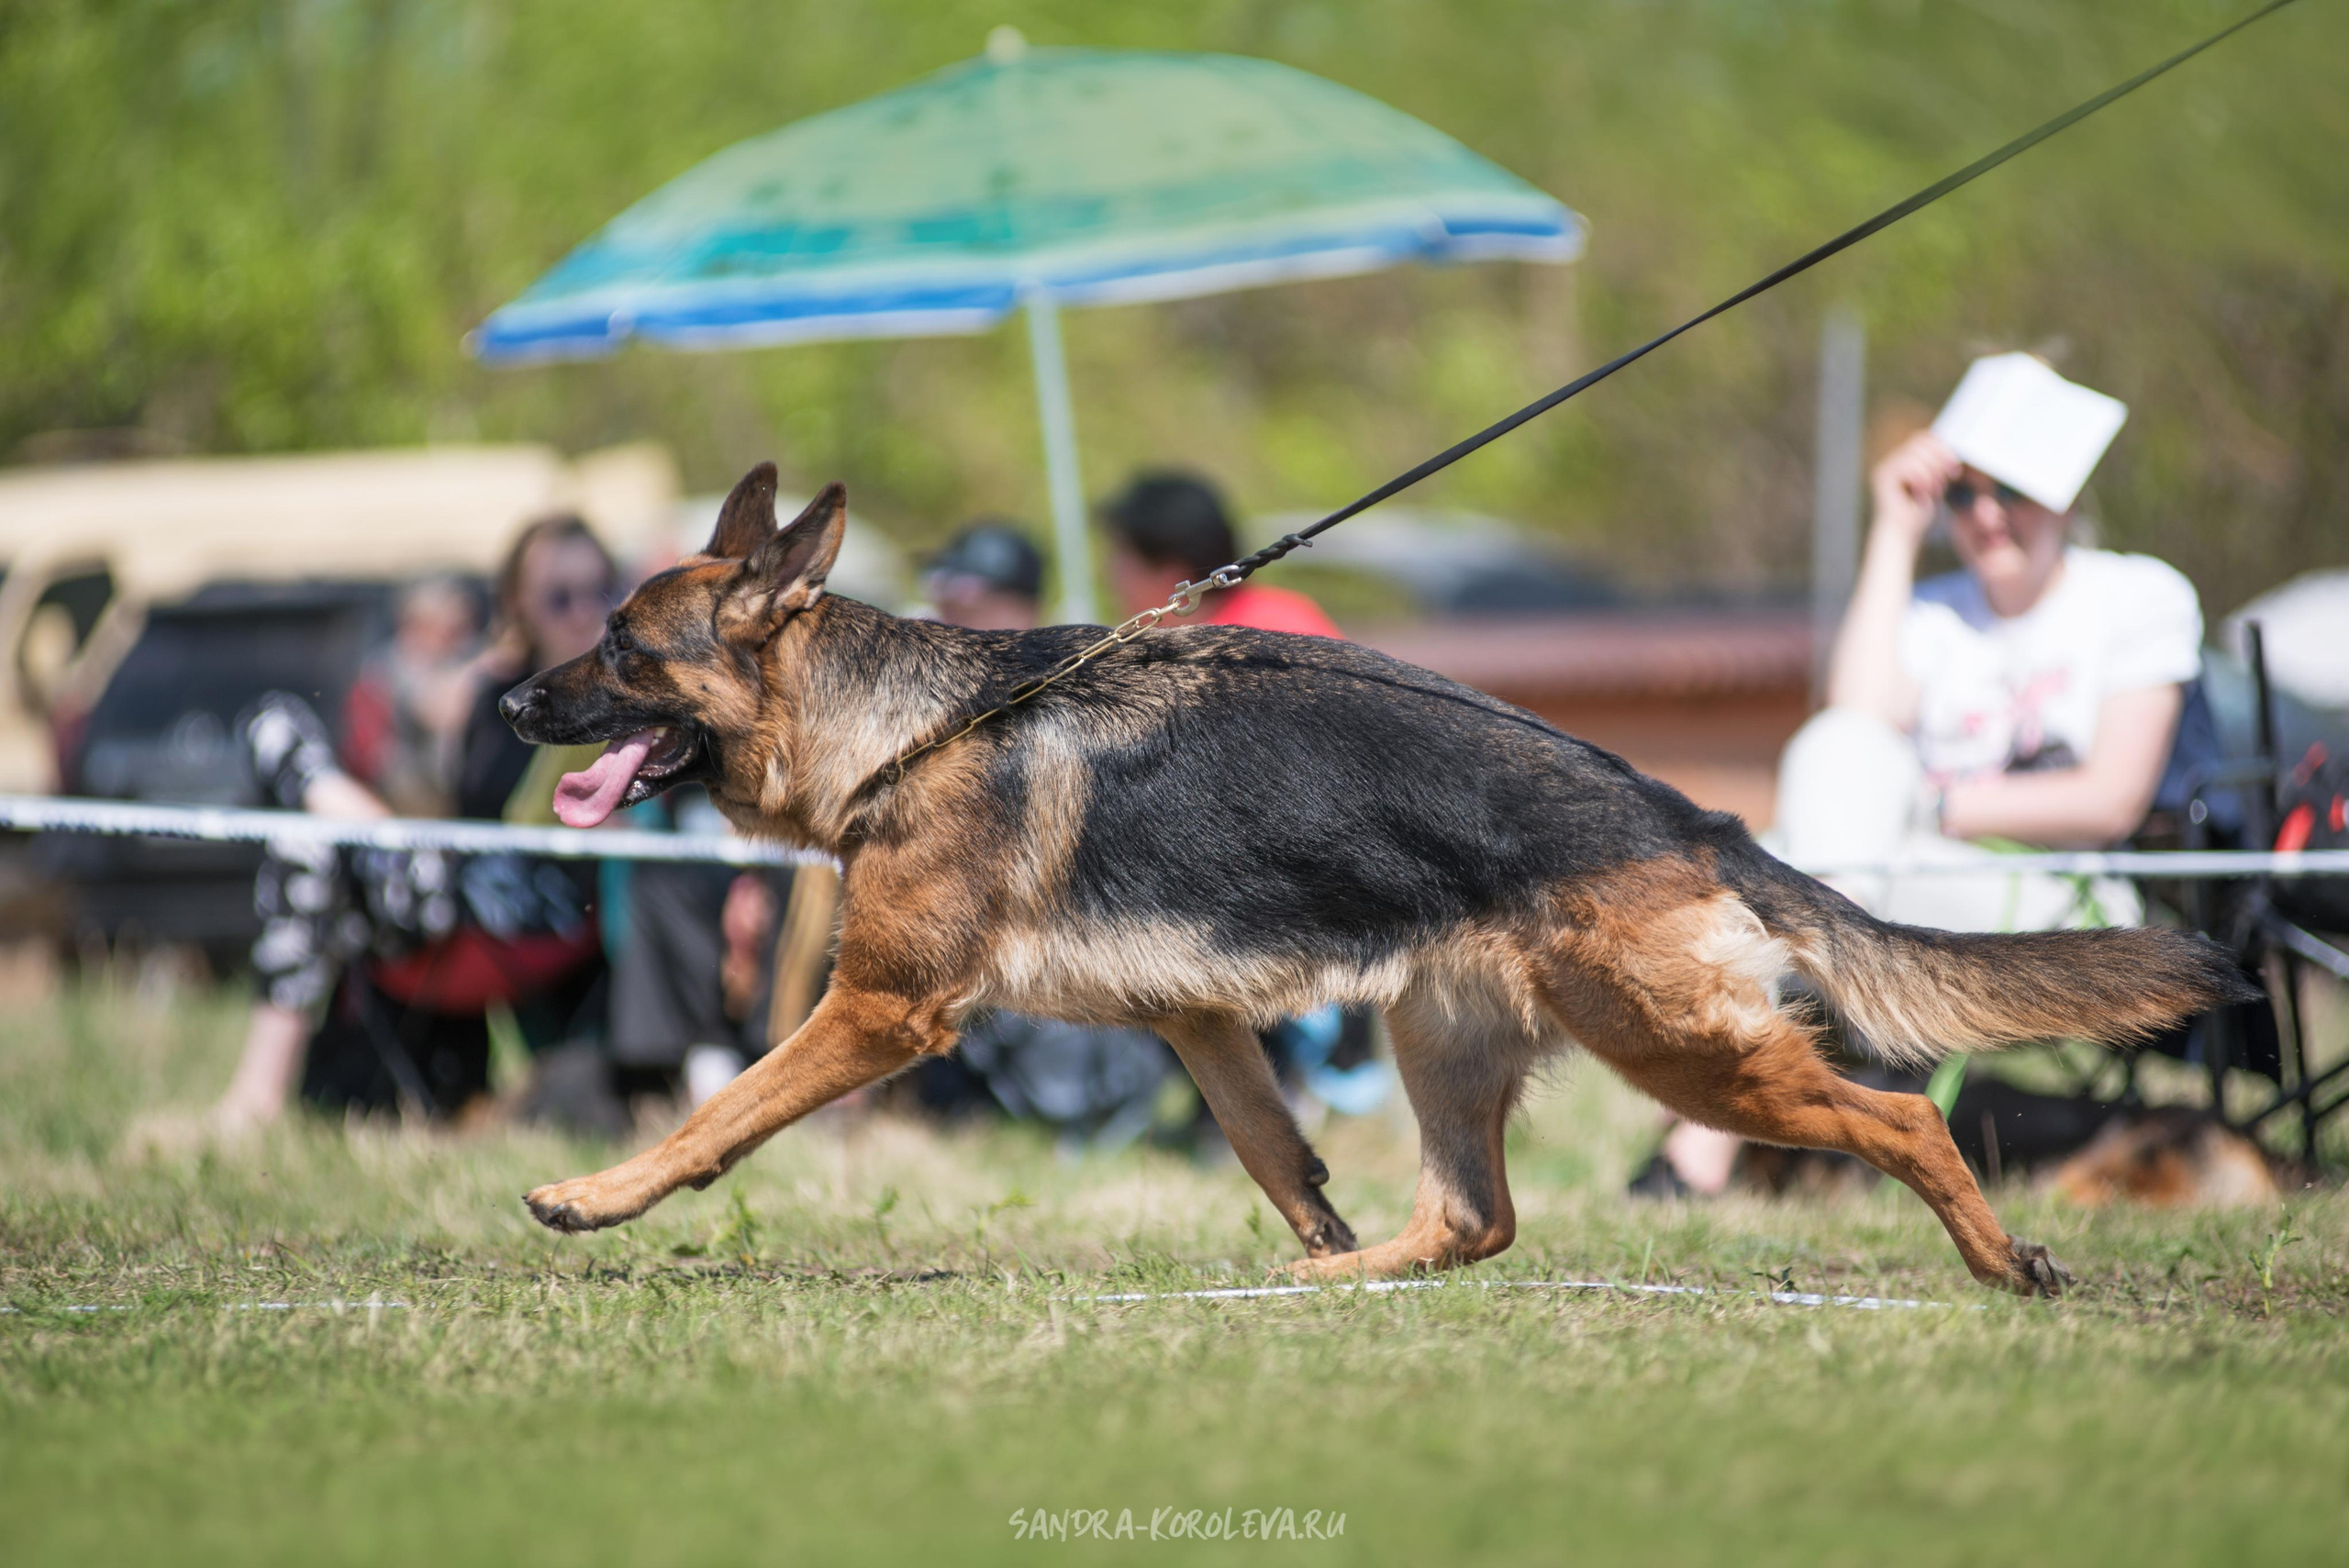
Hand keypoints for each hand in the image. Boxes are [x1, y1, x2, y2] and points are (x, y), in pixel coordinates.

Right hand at [1868, 430, 1961, 554]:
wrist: (1901, 534)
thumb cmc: (1916, 513)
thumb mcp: (1932, 484)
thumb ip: (1935, 466)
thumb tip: (1948, 448)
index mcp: (1900, 460)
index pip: (1922, 438)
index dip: (1941, 446)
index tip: (1955, 464)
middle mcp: (1890, 461)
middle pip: (1919, 441)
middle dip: (1940, 456)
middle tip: (1952, 474)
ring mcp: (1884, 468)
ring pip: (1915, 453)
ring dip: (1932, 470)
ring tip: (1936, 488)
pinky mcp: (1883, 477)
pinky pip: (1908, 466)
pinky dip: (1922, 478)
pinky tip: (1925, 492)